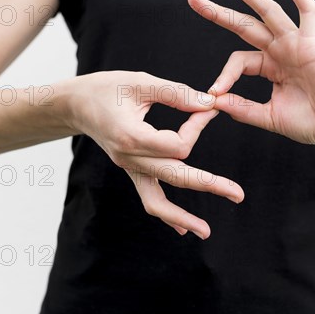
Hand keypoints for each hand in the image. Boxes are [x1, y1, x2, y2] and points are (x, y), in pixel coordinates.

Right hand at [60, 71, 243, 239]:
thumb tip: (210, 103)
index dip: (198, 127)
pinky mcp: (132, 171)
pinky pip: (148, 198)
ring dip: (182, 217)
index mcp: (131, 137)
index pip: (178, 145)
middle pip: (176, 176)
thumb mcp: (142, 82)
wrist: (76, 104)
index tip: (208, 108)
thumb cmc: (107, 88)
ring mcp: (129, 168)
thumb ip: (177, 93)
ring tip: (205, 232)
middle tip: (239, 194)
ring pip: (156, 202)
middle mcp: (129, 158)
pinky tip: (183, 229)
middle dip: (209, 184)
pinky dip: (166, 215)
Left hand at [188, 0, 314, 145]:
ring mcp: (296, 44)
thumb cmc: (312, 123)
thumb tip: (212, 100)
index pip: (239, 61)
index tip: (214, 94)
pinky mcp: (313, 43)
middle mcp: (280, 51)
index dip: (223, 75)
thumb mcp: (268, 117)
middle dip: (219, 12)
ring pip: (268, 11)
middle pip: (245, 25)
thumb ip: (242, 108)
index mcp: (270, 68)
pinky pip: (307, 11)